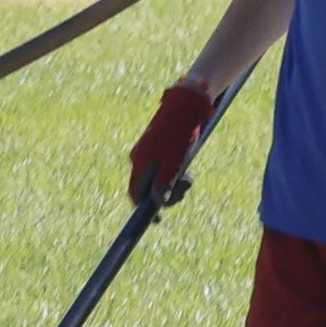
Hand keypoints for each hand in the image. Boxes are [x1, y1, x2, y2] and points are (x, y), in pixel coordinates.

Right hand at [126, 81, 216, 214]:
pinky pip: (162, 168)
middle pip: (148, 188)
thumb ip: (164, 183)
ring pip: (158, 179)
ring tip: (189, 175)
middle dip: (167, 194)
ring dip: (174, 183)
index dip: (144, 210)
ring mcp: (148, 153)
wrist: (185, 105)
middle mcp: (140, 159)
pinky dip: (174, 172)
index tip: (157, 221)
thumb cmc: (180, 133)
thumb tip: (157, 204)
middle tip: (185, 187)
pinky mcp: (157, 148)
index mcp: (140, 163)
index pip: (136, 193)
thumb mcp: (174, 162)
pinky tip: (186, 165)